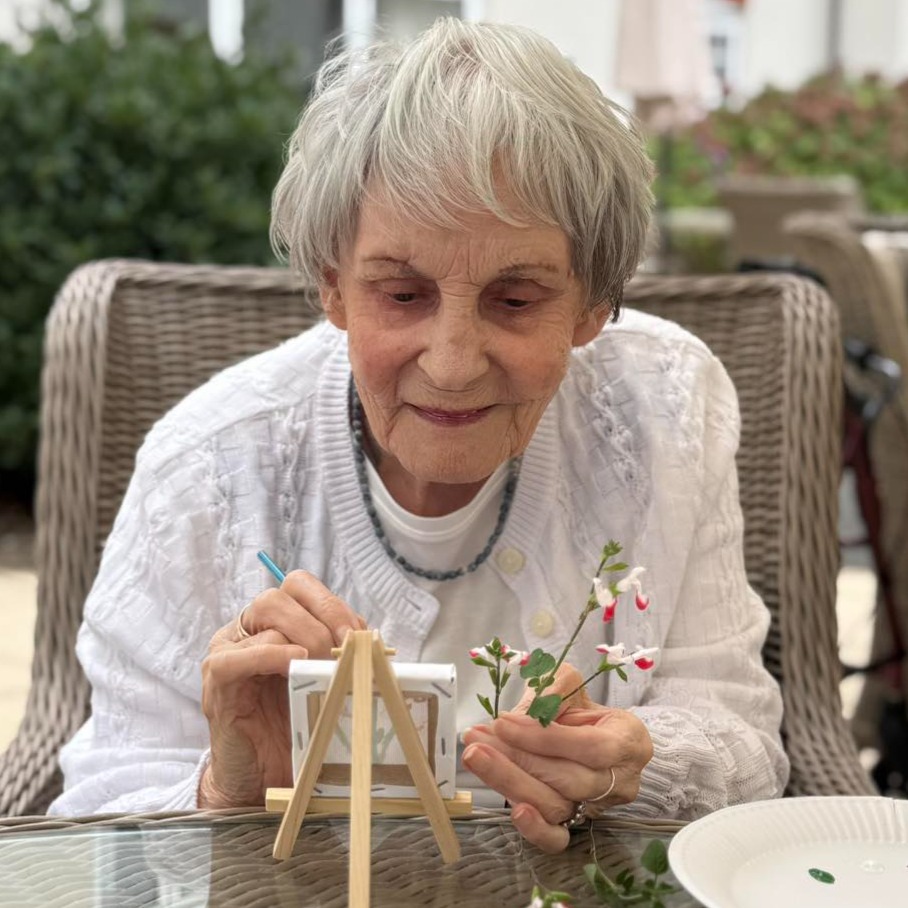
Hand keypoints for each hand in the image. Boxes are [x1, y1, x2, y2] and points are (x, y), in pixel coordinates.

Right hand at [199, 571, 365, 807]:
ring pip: (264, 612)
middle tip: (345, 648)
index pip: (299, 587)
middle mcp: (247, 631)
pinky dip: (270, 654)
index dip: (331, 603)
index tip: (358, 632)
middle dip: (322, 616)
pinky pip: (237, 657)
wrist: (260, 780)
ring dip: (305, 633)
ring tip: (324, 664)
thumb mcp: (324, 684)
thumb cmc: (293, 728)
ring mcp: (227, 651)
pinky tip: (295, 664)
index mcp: (273, 625)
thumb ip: (340, 657)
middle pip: (280, 595)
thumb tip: (371, 642)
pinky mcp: (217, 682)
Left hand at [461, 663, 652, 852]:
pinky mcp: (576, 827)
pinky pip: (557, 839)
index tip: (503, 722)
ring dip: (510, 781)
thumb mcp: (570, 684)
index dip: (544, 738)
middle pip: (570, 780)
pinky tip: (513, 810)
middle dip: (519, 758)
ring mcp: (599, 808)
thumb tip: (526, 711)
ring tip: (476, 756)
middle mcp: (620, 781)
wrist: (587, 733)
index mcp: (629, 739)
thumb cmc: (579, 706)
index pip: (589, 747)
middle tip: (478, 740)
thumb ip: (552, 689)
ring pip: (557, 806)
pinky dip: (535, 829)